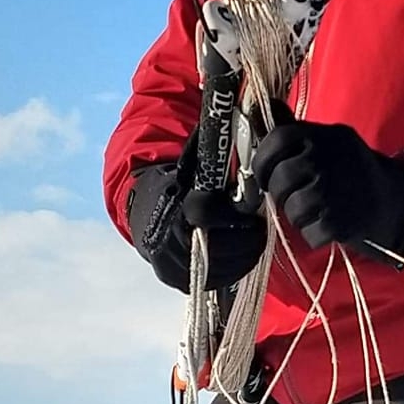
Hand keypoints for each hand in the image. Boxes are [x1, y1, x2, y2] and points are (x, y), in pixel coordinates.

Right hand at [127, 140, 266, 293]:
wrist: (144, 215)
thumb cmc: (176, 185)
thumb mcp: (189, 164)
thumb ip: (210, 150)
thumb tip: (234, 120)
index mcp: (172, 207)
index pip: (206, 212)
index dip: (233, 214)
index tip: (250, 211)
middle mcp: (168, 241)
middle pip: (221, 248)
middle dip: (246, 238)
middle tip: (258, 227)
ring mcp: (173, 266)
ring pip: (223, 269)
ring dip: (245, 255)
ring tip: (252, 239)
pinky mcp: (178, 282)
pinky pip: (217, 282)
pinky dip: (234, 269)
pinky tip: (241, 255)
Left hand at [248, 103, 403, 256]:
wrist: (397, 200)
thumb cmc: (352, 172)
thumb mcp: (329, 142)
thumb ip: (296, 130)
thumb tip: (265, 106)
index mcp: (324, 135)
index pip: (279, 137)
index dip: (263, 160)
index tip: (264, 174)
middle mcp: (327, 157)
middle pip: (281, 177)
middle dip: (279, 193)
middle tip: (290, 197)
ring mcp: (334, 188)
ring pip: (292, 207)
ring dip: (296, 216)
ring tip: (312, 212)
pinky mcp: (340, 219)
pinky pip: (309, 231)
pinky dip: (313, 234)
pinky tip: (326, 226)